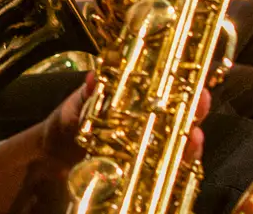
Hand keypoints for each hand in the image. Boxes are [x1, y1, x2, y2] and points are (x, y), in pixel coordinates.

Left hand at [43, 73, 207, 167]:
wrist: (51, 158)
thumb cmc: (66, 126)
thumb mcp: (75, 107)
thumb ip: (87, 96)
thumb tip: (94, 77)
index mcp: (133, 105)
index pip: (164, 93)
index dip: (182, 84)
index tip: (192, 76)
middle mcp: (146, 128)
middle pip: (179, 119)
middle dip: (194, 111)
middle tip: (202, 100)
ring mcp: (145, 153)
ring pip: (177, 148)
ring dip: (189, 143)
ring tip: (194, 135)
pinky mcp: (140, 176)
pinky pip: (164, 174)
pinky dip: (174, 170)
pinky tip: (180, 165)